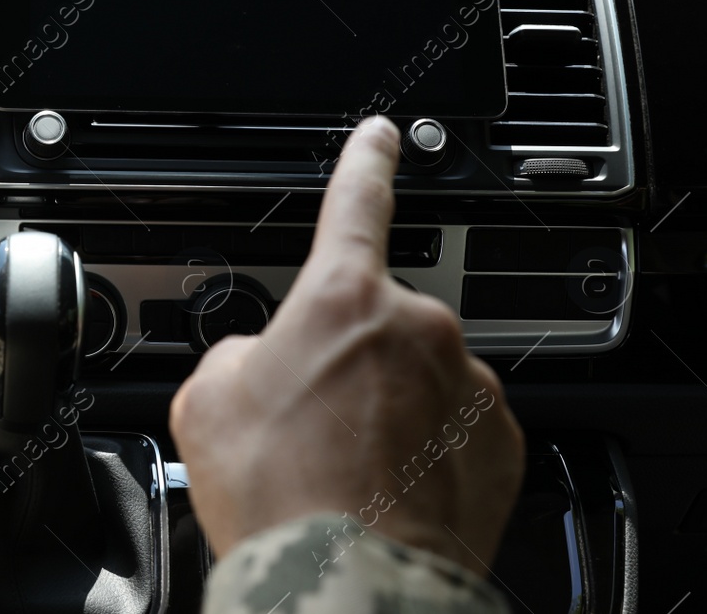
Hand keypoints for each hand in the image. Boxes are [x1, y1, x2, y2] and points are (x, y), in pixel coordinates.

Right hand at [170, 116, 523, 573]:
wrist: (349, 584)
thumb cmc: (279, 498)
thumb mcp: (207, 403)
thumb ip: (239, 353)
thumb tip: (263, 363)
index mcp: (343, 299)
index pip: (358, 204)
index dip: (366, 163)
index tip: (383, 136)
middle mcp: (418, 330)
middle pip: (377, 323)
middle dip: (347, 361)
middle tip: (309, 426)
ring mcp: (467, 389)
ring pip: (419, 381)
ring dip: (387, 411)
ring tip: (344, 473)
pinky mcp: (499, 445)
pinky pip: (456, 431)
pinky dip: (425, 454)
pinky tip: (386, 493)